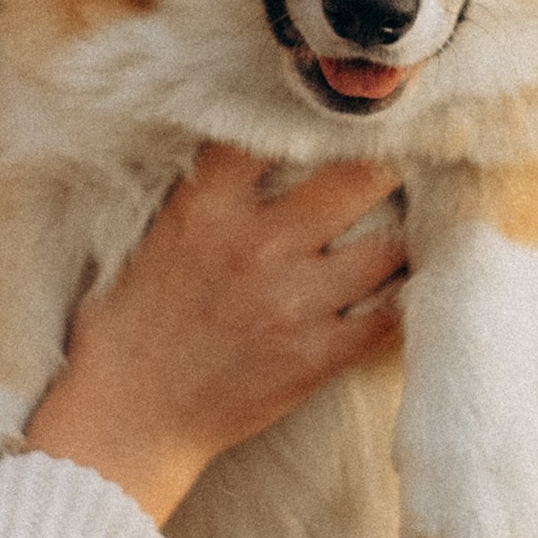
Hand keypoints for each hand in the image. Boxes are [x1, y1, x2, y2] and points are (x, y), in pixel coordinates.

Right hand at [21, 145, 403, 524]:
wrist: (128, 419)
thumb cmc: (130, 326)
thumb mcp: (156, 236)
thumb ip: (207, 193)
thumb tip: (255, 149)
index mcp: (206, 207)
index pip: (273, 132)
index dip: (314, 119)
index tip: (338, 118)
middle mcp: (257, 245)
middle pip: (357, 177)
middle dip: (386, 165)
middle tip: (403, 162)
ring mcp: (293, 302)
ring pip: (390, 247)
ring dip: (402, 238)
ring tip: (409, 231)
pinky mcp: (316, 356)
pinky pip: (389, 317)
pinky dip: (403, 301)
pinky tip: (404, 290)